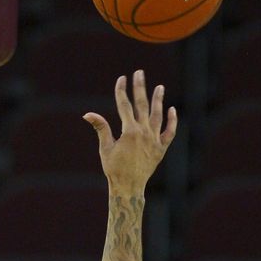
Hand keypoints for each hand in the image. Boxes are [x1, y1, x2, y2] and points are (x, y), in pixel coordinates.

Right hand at [84, 72, 176, 193]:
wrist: (129, 187)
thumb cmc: (114, 169)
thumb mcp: (105, 148)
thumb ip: (101, 128)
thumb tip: (88, 114)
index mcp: (129, 131)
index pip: (124, 105)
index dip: (122, 91)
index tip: (121, 79)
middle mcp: (144, 132)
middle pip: (142, 104)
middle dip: (140, 87)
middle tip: (139, 73)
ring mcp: (154, 140)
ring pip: (158, 115)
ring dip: (158, 100)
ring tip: (159, 87)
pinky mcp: (161, 148)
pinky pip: (169, 132)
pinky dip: (171, 121)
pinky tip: (171, 110)